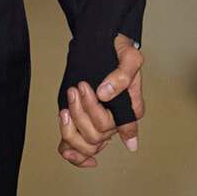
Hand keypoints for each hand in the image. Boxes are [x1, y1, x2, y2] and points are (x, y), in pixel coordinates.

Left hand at [57, 36, 144, 168]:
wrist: (105, 45)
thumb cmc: (120, 52)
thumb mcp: (130, 58)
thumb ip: (122, 76)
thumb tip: (105, 94)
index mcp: (131, 109)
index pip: (117, 125)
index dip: (97, 114)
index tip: (90, 91)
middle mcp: (117, 120)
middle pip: (98, 134)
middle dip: (82, 113)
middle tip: (76, 89)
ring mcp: (100, 123)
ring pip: (87, 144)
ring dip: (72, 128)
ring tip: (67, 105)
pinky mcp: (85, 122)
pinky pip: (79, 148)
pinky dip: (71, 150)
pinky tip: (65, 150)